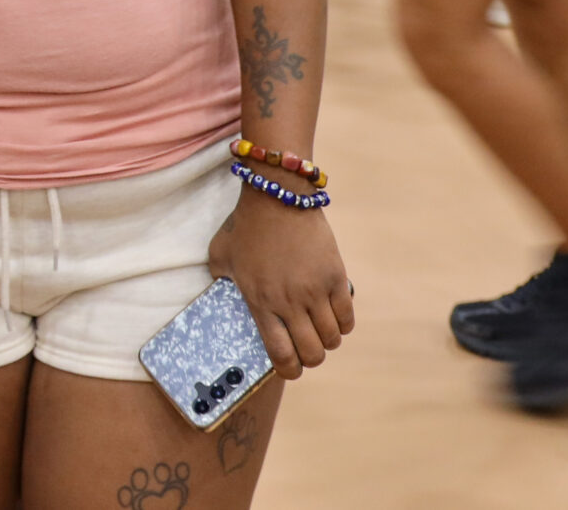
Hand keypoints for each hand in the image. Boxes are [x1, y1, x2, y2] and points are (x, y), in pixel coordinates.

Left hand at [207, 194, 352, 379]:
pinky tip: (333, 317)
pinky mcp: (335, 277)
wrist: (276, 196)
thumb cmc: (244, 226)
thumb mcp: (220, 258)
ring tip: (318, 331)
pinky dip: (342, 323)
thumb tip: (223, 302)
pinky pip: (347, 317)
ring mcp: (315, 290)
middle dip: (310, 359)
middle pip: (312, 353)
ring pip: (332, 339)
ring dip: (326, 341)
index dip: (288, 370)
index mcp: (260, 301)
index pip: (281, 355)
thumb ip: (222, 284)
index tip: (289, 369)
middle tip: (306, 350)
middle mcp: (289, 302)